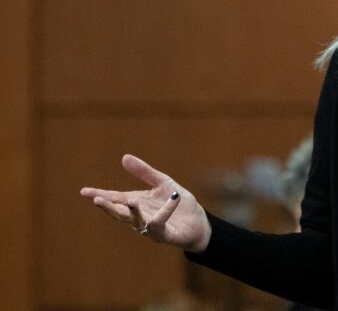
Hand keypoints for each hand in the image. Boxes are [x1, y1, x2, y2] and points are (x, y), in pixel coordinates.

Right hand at [80, 154, 210, 252]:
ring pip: (136, 221)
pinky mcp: (165, 234)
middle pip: (120, 212)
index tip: (84, 191)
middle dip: (108, 207)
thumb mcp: (162, 182)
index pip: (115, 198)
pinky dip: (167, 210)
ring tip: (130, 201)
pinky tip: (173, 198)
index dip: (100, 195)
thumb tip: (124, 157)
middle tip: (96, 200)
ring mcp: (150, 227)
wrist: (198, 222)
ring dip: (132, 212)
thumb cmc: (178, 204)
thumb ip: (144, 172)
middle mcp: (140, 216)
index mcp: (137, 203)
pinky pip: (162, 223)